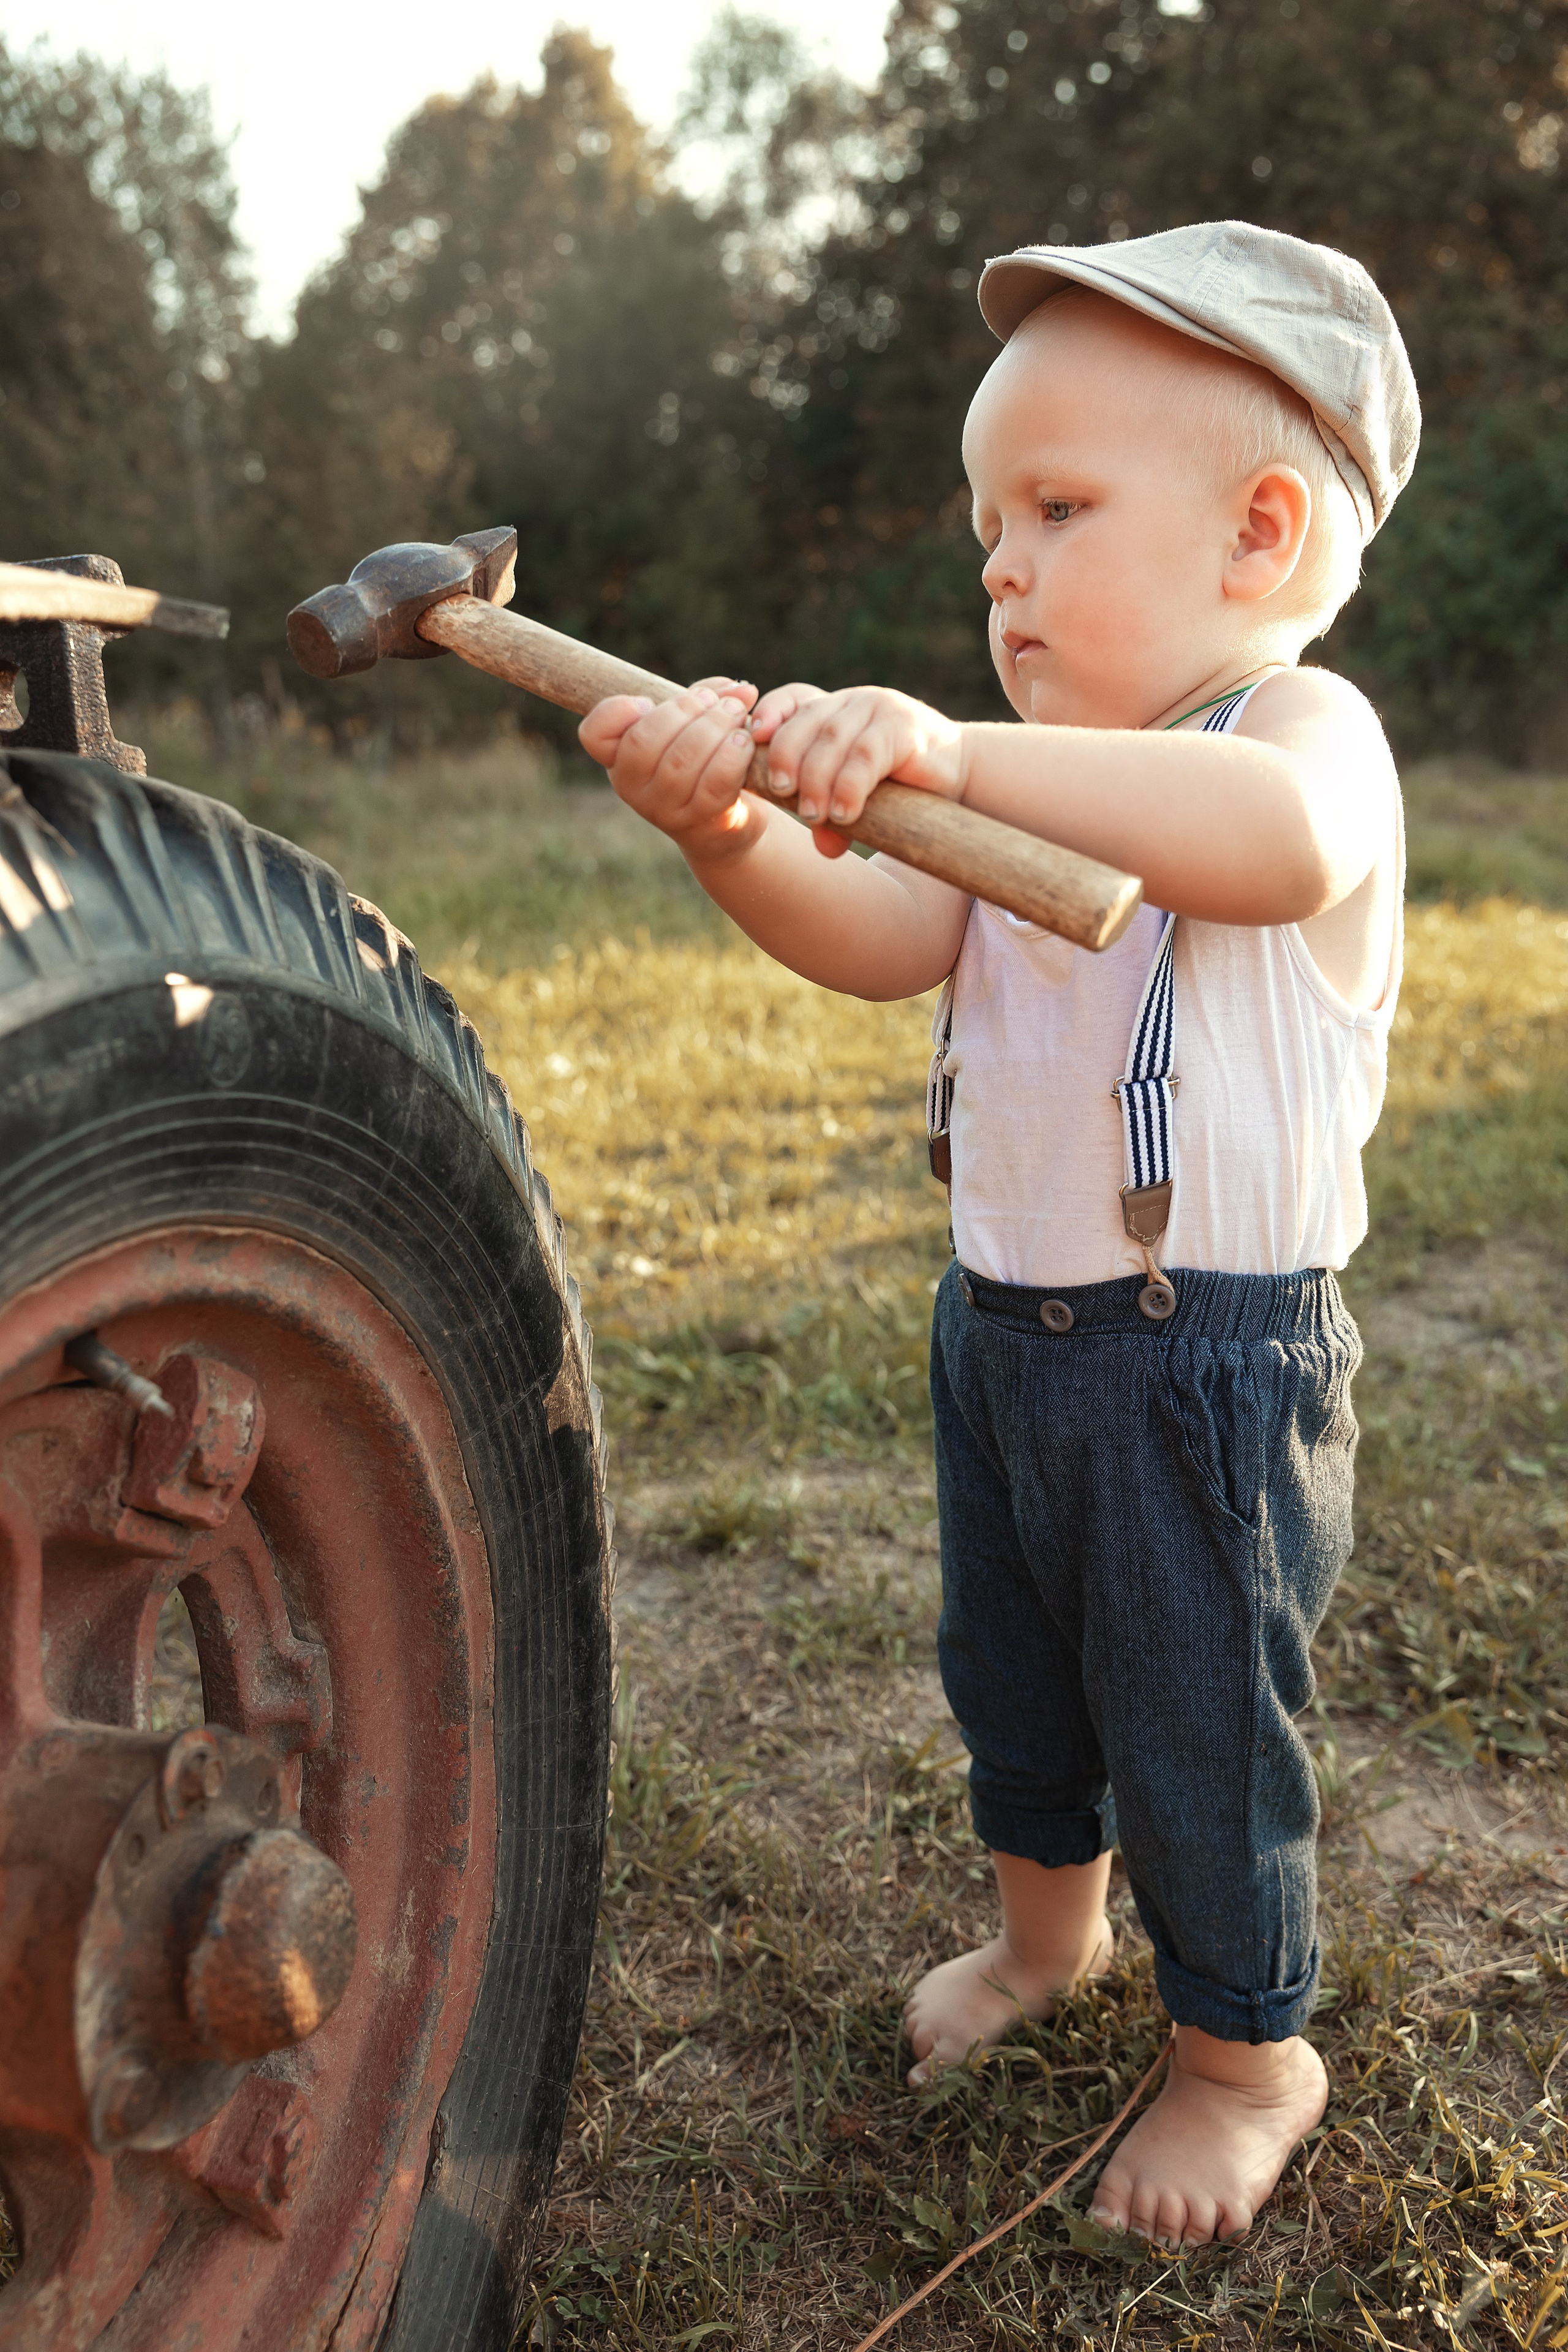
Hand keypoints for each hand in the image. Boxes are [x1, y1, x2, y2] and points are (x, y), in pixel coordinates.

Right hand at [578, 676, 760, 858]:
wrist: (725, 821)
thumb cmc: (703, 760)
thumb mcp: (694, 723)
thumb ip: (707, 696)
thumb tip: (741, 688)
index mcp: (619, 758)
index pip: (594, 734)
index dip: (615, 712)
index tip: (645, 701)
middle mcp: (633, 788)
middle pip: (644, 741)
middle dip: (684, 710)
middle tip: (716, 701)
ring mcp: (664, 810)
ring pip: (681, 761)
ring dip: (714, 728)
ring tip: (736, 713)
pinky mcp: (699, 822)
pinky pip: (713, 784)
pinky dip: (732, 756)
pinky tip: (743, 741)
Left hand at [752, 684, 965, 858]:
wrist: (961, 772)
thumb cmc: (903, 783)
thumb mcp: (859, 795)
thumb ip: (835, 814)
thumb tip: (825, 848)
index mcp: (835, 708)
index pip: (793, 698)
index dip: (770, 714)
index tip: (753, 739)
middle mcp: (853, 702)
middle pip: (806, 721)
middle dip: (788, 757)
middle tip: (783, 794)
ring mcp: (879, 709)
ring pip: (833, 739)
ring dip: (817, 779)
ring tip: (813, 815)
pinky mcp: (904, 727)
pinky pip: (866, 755)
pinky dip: (850, 786)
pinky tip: (845, 813)